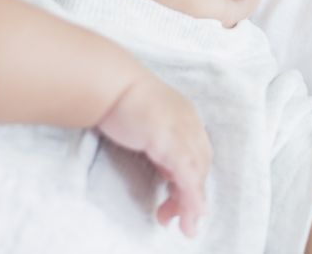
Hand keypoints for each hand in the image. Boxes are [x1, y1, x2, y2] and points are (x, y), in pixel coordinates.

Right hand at [97, 73, 211, 237]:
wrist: (109, 84)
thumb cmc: (119, 99)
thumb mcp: (146, 126)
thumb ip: (158, 146)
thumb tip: (165, 171)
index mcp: (185, 115)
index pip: (197, 152)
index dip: (192, 177)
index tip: (177, 196)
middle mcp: (190, 122)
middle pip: (201, 165)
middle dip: (193, 195)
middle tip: (183, 220)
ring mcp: (183, 130)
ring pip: (197, 174)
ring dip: (193, 203)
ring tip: (186, 226)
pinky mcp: (172, 142)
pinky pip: (188, 175)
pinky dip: (191, 196)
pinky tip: (191, 212)